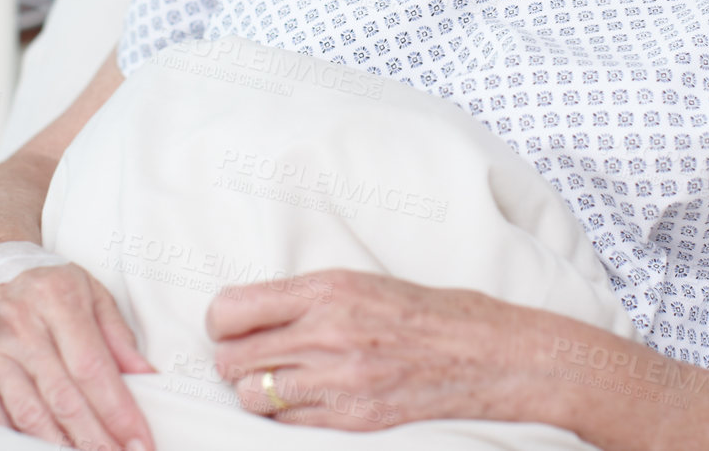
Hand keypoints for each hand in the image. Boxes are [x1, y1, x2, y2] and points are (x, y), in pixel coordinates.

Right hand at [0, 261, 155, 450]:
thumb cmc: (51, 290)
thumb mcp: (92, 295)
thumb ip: (119, 337)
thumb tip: (146, 377)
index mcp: (55, 297)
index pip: (91, 367)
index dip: (117, 410)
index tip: (139, 440)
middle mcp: (17, 321)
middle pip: (63, 397)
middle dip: (95, 438)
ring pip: (29, 414)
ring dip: (62, 446)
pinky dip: (20, 440)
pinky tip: (46, 449)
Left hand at [205, 269, 527, 429]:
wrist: (487, 353)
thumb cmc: (424, 312)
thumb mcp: (360, 283)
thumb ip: (305, 299)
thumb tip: (248, 315)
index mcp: (326, 290)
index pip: (232, 309)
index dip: (221, 323)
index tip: (231, 327)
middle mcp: (327, 333)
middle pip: (232, 359)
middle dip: (235, 360)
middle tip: (255, 357)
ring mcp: (340, 380)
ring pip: (251, 396)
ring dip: (257, 392)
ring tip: (281, 383)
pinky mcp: (353, 418)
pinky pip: (287, 424)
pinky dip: (287, 417)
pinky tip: (309, 401)